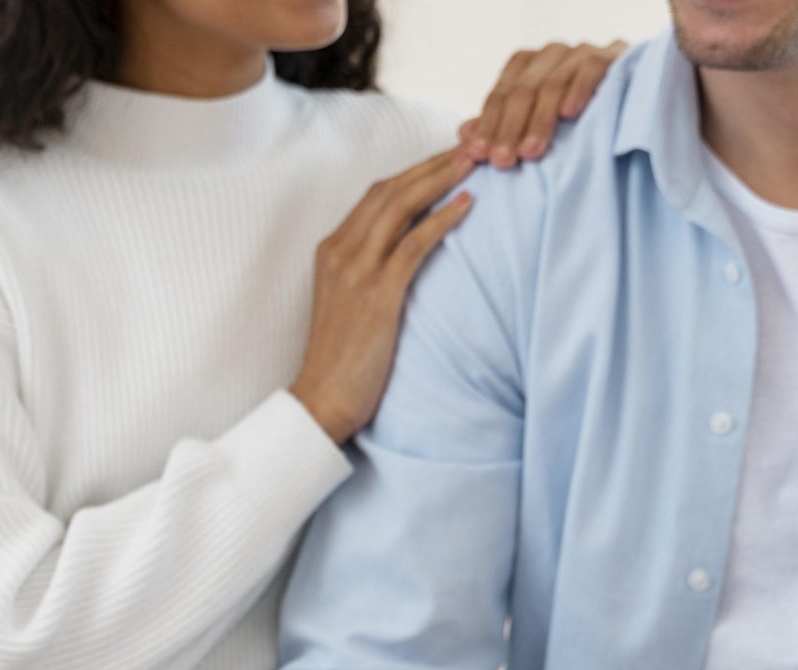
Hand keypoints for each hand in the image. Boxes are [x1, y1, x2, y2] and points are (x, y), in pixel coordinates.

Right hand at [291, 150, 474, 442]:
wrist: (323, 398)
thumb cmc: (342, 358)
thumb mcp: (350, 302)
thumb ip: (370, 270)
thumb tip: (409, 249)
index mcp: (331, 250)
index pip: (376, 194)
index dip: (414, 170)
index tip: (447, 156)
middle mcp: (340, 251)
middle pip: (390, 190)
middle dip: (432, 163)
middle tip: (470, 144)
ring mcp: (356, 271)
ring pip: (400, 207)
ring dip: (440, 179)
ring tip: (475, 161)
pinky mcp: (377, 294)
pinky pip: (413, 244)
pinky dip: (441, 219)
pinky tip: (467, 204)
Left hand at [459, 41, 626, 168]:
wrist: (635, 95)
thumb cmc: (577, 117)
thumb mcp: (535, 122)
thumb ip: (502, 124)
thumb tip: (464, 135)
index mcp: (527, 66)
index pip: (500, 95)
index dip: (488, 126)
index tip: (477, 156)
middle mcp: (551, 55)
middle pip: (522, 91)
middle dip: (509, 128)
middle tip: (502, 162)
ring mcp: (581, 52)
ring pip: (552, 83)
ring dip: (539, 120)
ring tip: (530, 152)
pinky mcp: (613, 54)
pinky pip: (591, 69)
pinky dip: (579, 90)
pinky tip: (569, 115)